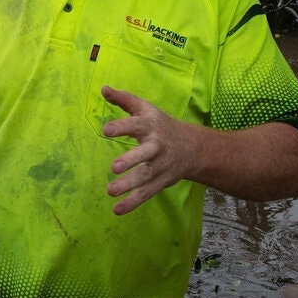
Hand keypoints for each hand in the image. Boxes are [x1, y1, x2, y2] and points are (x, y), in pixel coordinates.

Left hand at [102, 86, 199, 214]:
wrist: (193, 148)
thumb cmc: (161, 125)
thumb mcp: (145, 109)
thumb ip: (124, 100)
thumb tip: (104, 88)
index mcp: (151, 126)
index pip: (136, 124)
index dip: (122, 127)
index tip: (106, 131)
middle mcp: (157, 146)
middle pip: (145, 154)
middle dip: (131, 160)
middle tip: (113, 167)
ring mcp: (160, 166)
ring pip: (145, 177)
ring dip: (129, 185)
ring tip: (110, 191)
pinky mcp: (160, 182)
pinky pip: (146, 194)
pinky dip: (132, 203)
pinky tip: (117, 210)